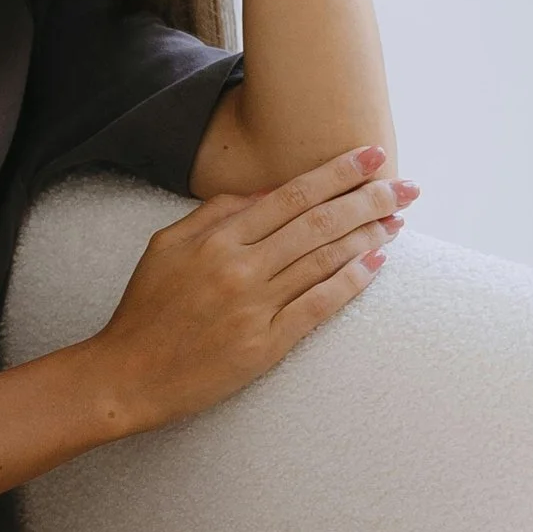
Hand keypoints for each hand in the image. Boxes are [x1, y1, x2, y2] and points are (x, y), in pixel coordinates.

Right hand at [88, 146, 415, 436]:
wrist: (127, 376)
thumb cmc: (145, 309)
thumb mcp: (165, 246)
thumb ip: (214, 214)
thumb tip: (265, 194)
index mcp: (215, 240)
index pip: (290, 195)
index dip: (337, 173)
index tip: (371, 155)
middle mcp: (239, 269)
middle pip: (318, 223)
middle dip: (368, 199)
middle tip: (405, 186)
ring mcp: (255, 308)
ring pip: (325, 261)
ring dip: (368, 236)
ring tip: (397, 219)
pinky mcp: (265, 346)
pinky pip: (319, 306)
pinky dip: (352, 282)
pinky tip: (377, 263)